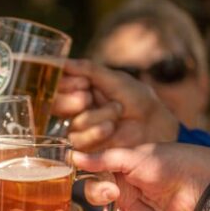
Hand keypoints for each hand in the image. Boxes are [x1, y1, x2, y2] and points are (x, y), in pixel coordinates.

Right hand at [53, 60, 179, 151]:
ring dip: (96, 116)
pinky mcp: (84, 148)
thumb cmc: (137, 99)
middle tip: (87, 98)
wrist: (154, 124)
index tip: (83, 84)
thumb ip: (87, 70)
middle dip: (71, 101)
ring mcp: (78, 128)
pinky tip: (110, 127)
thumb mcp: (114, 79)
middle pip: (55, 105)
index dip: (64, 84)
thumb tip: (60, 61)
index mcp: (79, 88)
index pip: (57, 85)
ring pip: (73, 123)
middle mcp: (74, 108)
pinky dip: (95, 132)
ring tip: (116, 112)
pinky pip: (78, 140)